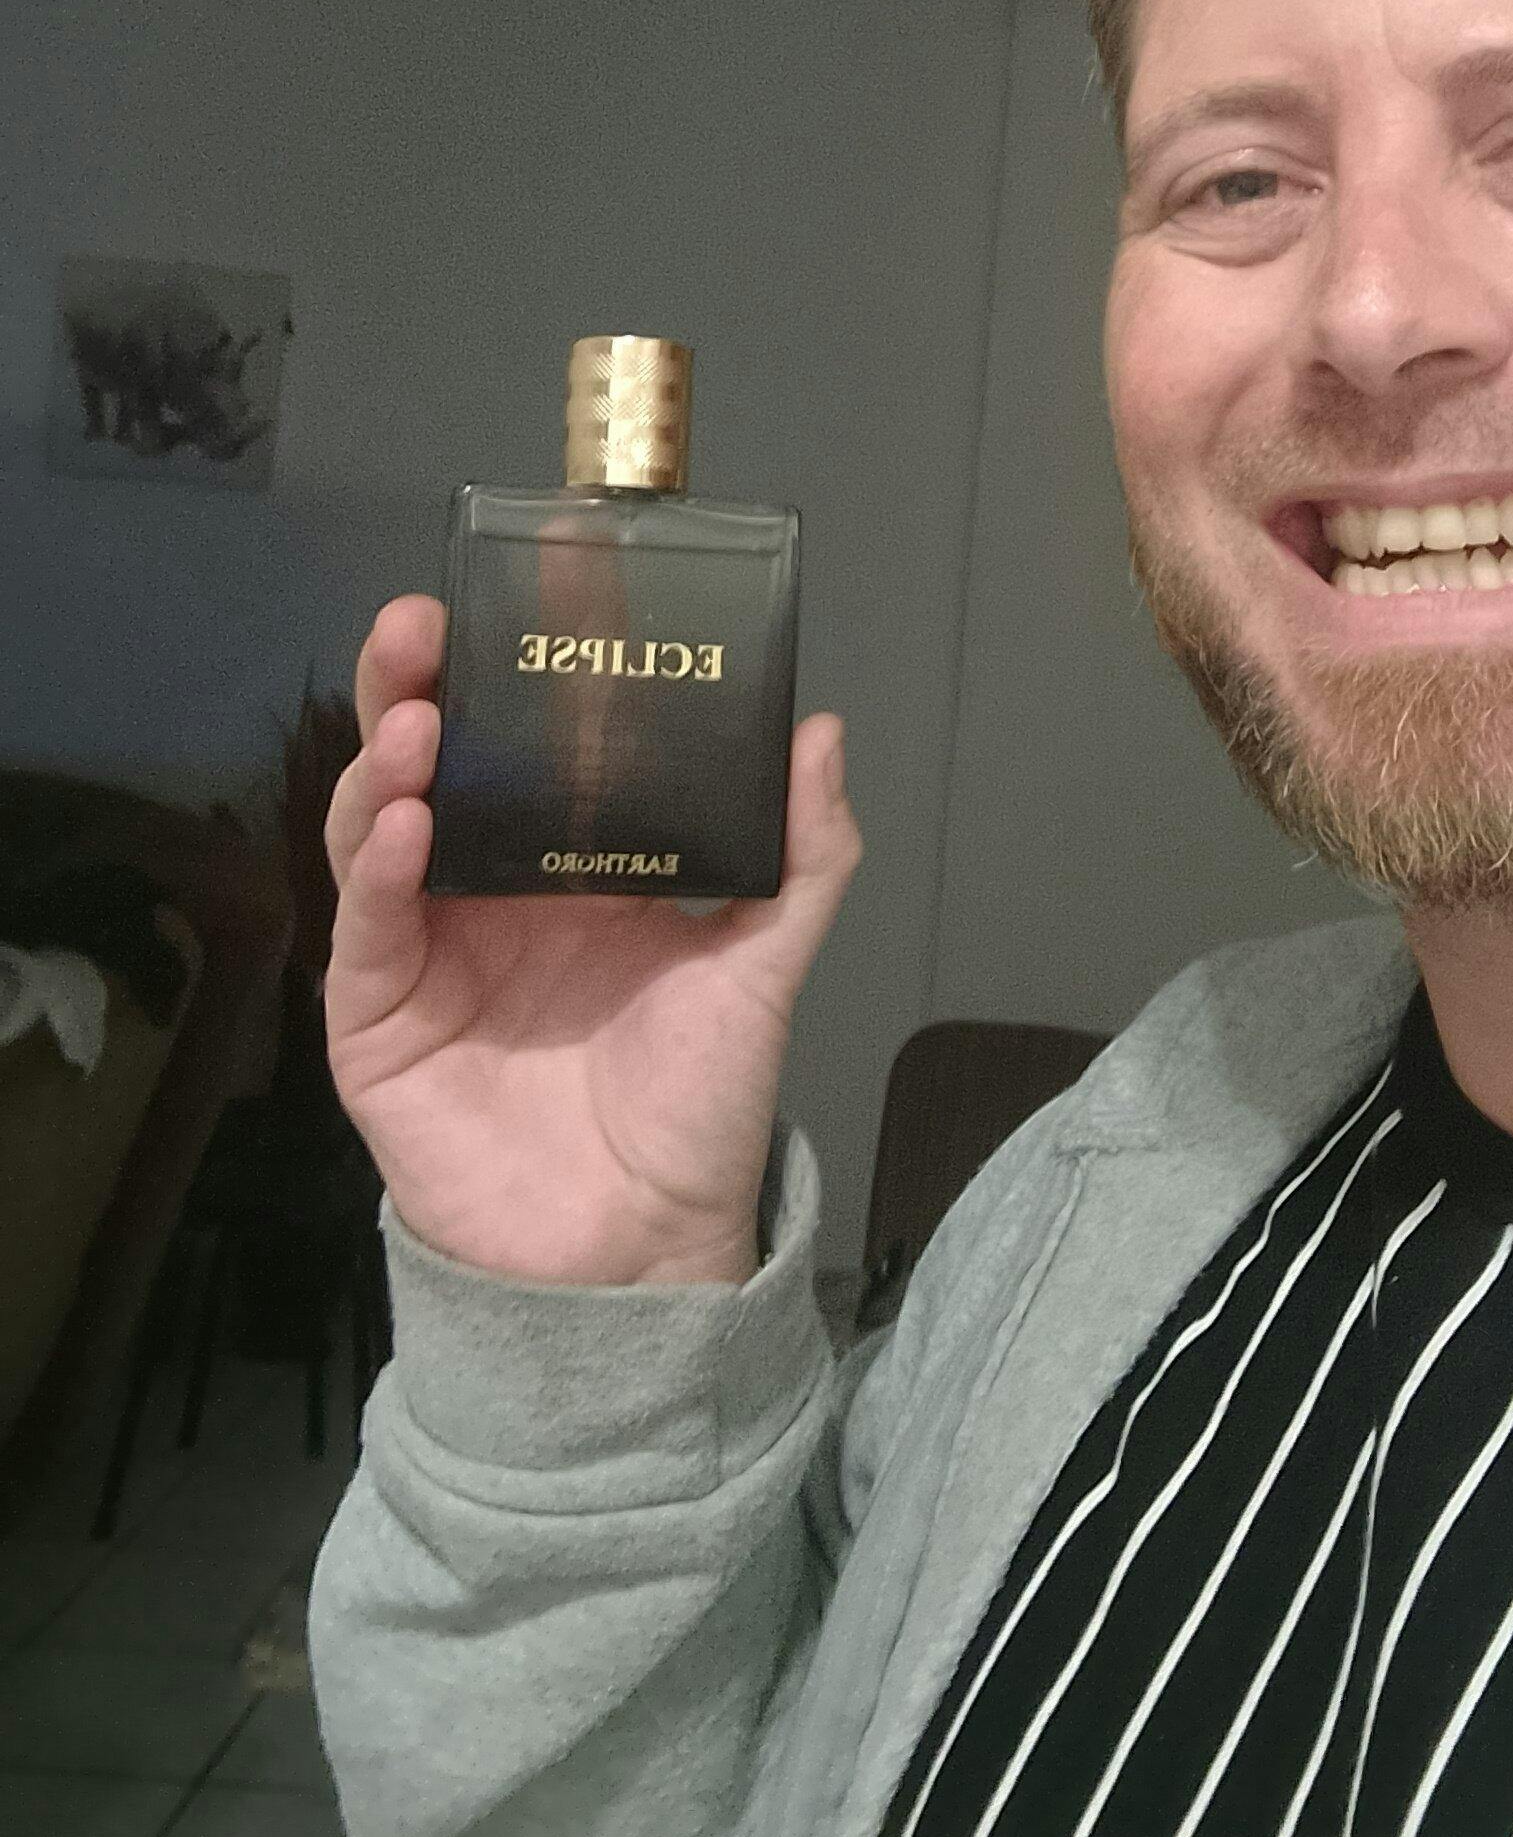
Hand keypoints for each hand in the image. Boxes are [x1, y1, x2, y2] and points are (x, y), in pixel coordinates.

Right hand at [322, 595, 860, 1285]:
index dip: (516, 665)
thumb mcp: (766, 965)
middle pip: (431, 762)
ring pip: (376, 828)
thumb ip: (804, 856)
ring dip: (390, 766)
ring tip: (420, 720)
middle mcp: (487, 889)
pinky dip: (377, 873)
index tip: (525, 588)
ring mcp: (422, 948)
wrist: (644, 1247)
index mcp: (571, 861)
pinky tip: (405, 823)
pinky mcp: (377, 1020)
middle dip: (416, 686)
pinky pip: (366, 931)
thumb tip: (823, 731)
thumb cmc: (698, 1104)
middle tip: (420, 623)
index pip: (528, 738)